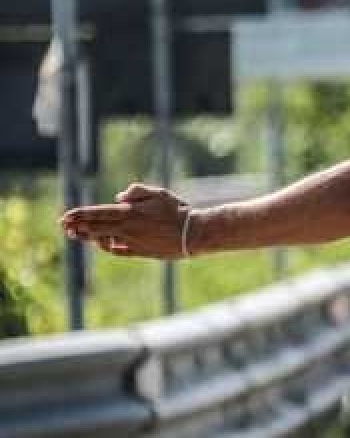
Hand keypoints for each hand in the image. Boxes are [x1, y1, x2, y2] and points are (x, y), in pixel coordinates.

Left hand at [59, 183, 191, 259]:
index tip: (66, 216)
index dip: (80, 214)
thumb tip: (119, 196)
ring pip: (102, 239)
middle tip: (63, 225)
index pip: (98, 213)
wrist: (191, 234)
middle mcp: (126, 228)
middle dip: (77, 225)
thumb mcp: (158, 194)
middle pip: (95, 227)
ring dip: (87, 236)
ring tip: (76, 234)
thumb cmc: (177, 211)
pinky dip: (106, 245)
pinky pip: (116, 249)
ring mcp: (131, 242)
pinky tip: (101, 242)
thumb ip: (137, 192)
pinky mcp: (138, 252)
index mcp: (130, 213)